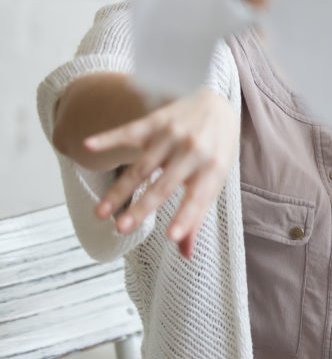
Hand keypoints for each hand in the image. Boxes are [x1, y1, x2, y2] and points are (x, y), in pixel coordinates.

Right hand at [85, 88, 237, 258]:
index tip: (172, 238)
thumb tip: (185, 254)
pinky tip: (89, 145)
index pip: (198, 199)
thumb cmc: (215, 151)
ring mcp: (172, 136)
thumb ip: (196, 215)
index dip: (186, 218)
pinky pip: (129, 131)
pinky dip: (108, 138)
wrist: (216, 104)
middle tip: (120, 229)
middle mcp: (193, 152)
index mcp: (212, 170)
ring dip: (119, 191)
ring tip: (100, 213)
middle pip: (163, 186)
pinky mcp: (155, 122)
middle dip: (141, 208)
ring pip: (141, 168)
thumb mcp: (214, 180)